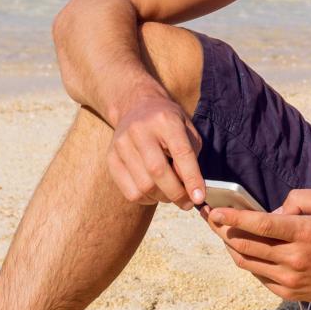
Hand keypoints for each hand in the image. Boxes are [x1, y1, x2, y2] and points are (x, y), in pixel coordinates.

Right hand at [106, 93, 205, 209]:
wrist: (136, 106)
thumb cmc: (168, 123)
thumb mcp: (187, 131)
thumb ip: (190, 158)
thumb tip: (189, 190)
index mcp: (165, 120)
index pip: (181, 153)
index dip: (192, 178)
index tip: (200, 198)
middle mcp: (140, 130)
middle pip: (158, 172)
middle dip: (176, 194)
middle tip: (188, 203)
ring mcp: (121, 144)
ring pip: (143, 186)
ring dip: (162, 198)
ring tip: (171, 194)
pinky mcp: (111, 158)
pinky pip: (130, 192)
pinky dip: (146, 199)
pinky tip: (154, 192)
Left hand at [204, 189, 310, 306]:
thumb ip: (301, 198)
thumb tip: (274, 210)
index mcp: (305, 233)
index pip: (260, 225)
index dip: (233, 218)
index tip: (215, 211)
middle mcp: (294, 258)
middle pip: (245, 245)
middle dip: (222, 231)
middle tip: (210, 219)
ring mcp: (290, 279)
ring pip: (247, 262)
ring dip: (231, 247)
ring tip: (223, 233)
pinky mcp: (289, 293)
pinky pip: (258, 276)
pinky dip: (248, 262)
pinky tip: (246, 250)